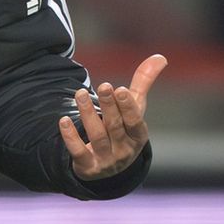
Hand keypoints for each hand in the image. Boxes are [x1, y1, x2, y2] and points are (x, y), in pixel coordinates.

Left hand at [59, 54, 167, 179]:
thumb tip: (160, 57)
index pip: (135, 122)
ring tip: (79, 94)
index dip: (129, 107)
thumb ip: (143, 83)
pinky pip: (79, 152)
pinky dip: (71, 137)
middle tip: (103, 85)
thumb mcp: (134, 109)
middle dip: (109, 106)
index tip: (121, 89)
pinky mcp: (88, 166)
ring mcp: (106, 160)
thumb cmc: (124, 129)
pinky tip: (63, 120)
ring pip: (97, 136)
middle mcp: (124, 150)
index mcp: (138, 136)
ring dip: (88, 114)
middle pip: (115, 126)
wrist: (108, 167)